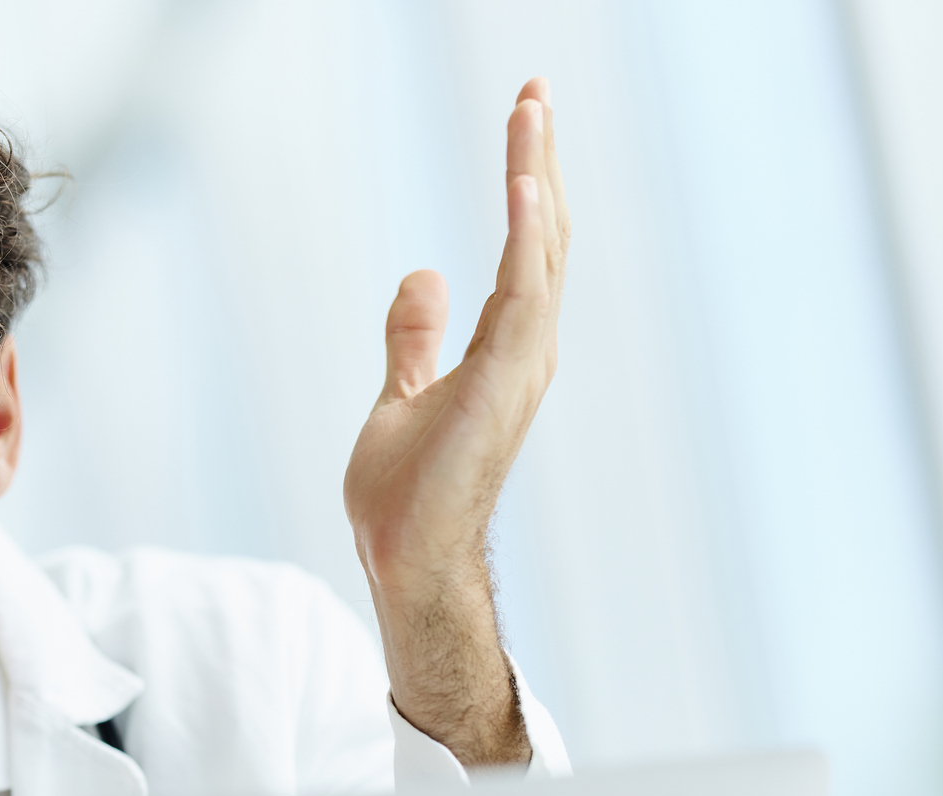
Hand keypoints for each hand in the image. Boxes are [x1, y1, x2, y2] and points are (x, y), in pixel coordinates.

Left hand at [342, 79, 568, 766]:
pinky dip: (525, 237)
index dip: (526, 181)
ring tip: (530, 110)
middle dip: (539, 158)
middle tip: (534, 89)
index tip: (525, 118)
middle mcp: (525, 349)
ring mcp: (521, 365)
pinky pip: (523, 294)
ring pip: (538, 250)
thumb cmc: (406, 497)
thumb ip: (415, 338)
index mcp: (504, 348)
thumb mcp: (399, 396)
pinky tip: (523, 184)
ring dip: (535, 176)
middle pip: (542, 234)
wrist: (406, 559)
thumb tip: (422, 276)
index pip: (522, 247)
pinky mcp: (504, 382)